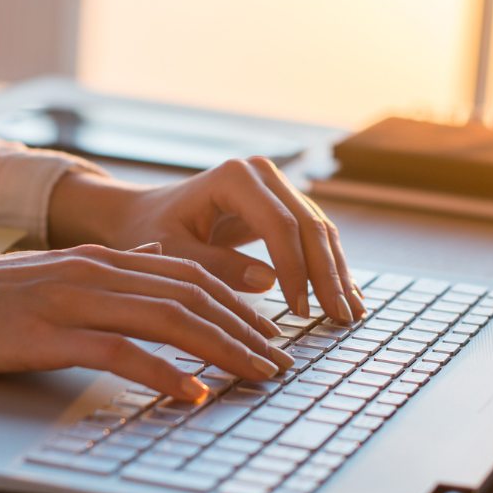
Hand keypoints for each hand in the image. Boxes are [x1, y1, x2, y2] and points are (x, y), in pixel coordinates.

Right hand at [0, 244, 292, 399]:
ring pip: (169, 319)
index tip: (270, 333)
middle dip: (245, 328)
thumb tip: (156, 261)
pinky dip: (162, 373)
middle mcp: (100, 271)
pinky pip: (119, 351)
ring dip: (222, 348)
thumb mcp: (60, 274)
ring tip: (257, 374)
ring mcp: (74, 299)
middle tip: (280, 360)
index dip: (238, 304)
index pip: (191, 276)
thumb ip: (113, 269)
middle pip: (193, 296)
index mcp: (106, 259)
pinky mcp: (48, 333)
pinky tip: (193, 393)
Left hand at [49, 158, 365, 322]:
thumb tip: (270, 281)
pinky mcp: (283, 204)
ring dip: (337, 273)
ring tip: (350, 313)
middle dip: (328, 275)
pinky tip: (345, 296)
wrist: (142, 214)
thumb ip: (216, 265)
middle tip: (341, 317)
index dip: (295, 269)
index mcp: (234, 177)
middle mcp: (263, 174)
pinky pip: (314, 236)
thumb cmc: (149, 232)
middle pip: (309, 225)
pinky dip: (330, 267)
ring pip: (319, 230)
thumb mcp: (172, 253)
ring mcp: (277, 186)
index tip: (300, 311)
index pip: (280, 225)